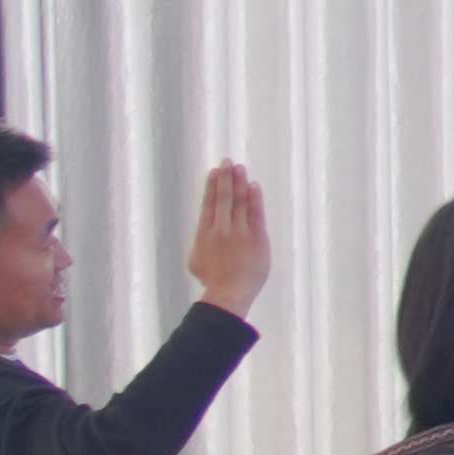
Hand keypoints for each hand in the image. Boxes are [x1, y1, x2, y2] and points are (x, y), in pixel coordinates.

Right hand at [186, 163, 270, 314]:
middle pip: (224, 198)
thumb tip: (207, 232)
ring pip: (239, 202)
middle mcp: (221, 228)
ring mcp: (240, 232)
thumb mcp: (196, 259)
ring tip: (240, 168)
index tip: (215, 171)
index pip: (209, 204)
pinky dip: (255, 199)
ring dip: (240, 183)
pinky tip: (254, 186)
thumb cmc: (212, 280)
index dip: (212, 186)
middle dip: (226, 178)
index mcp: (205, 233)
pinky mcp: (257, 238)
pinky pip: (256, 213)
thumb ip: (202, 241)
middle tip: (228, 162)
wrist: (229, 292)